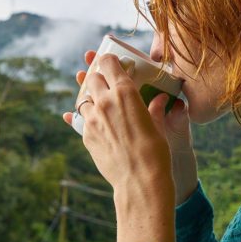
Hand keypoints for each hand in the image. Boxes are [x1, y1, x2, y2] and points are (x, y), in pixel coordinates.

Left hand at [63, 50, 197, 204]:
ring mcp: (91, 119)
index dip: (108, 60)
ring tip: (101, 106)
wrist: (139, 181)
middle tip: (107, 84)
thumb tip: (159, 100)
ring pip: (83, 99)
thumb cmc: (155, 152)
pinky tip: (95, 123)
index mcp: (125, 92)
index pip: (108, 63)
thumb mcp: (158, 125)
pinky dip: (88, 119)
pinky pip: (81, 121)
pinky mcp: (85, 135)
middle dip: (98, 79)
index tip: (112, 62)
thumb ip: (154, 109)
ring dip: (91, 100)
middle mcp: (104, 101)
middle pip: (92, 78)